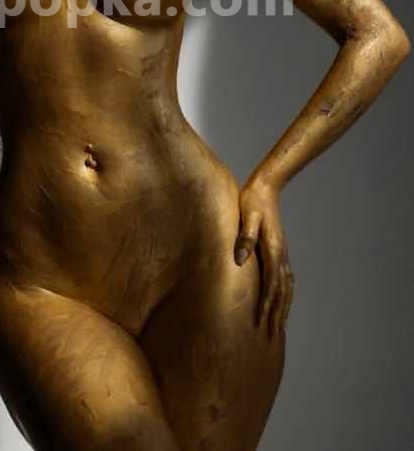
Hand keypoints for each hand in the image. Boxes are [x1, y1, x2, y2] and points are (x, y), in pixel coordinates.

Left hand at [234, 177, 294, 337]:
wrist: (266, 186)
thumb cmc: (252, 200)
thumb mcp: (247, 215)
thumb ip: (245, 237)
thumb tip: (239, 260)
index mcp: (272, 249)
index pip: (271, 285)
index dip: (267, 306)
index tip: (262, 324)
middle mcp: (280, 254)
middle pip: (282, 292)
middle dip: (276, 315)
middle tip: (271, 338)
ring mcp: (281, 253)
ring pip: (286, 287)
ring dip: (283, 308)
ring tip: (278, 328)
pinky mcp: (278, 250)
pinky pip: (285, 278)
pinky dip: (285, 294)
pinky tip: (282, 301)